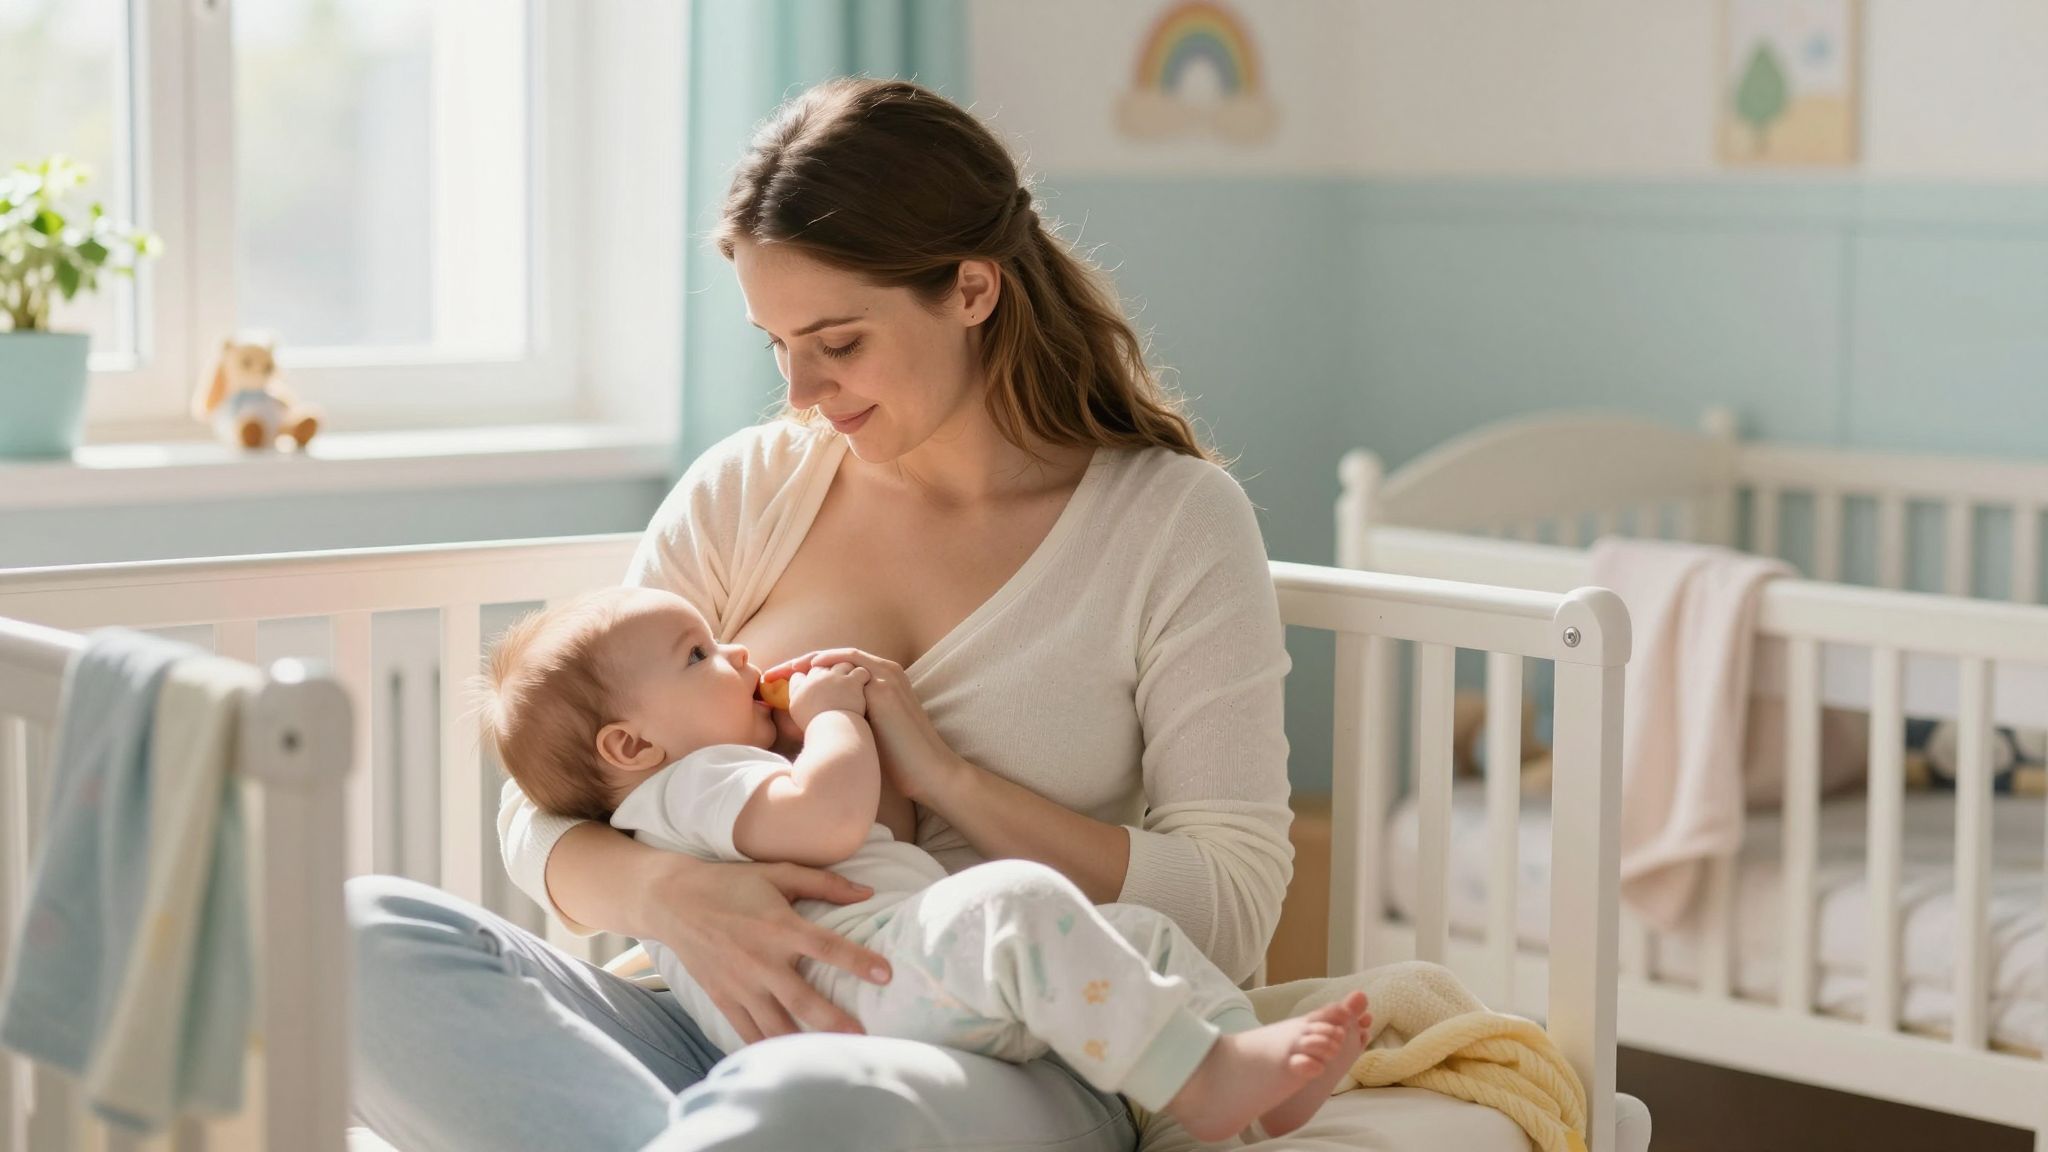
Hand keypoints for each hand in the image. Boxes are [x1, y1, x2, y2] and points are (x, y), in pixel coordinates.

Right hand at [644, 853, 891, 1043]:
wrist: (672, 901)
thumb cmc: (731, 884)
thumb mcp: (777, 873)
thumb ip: (824, 883)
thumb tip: (867, 892)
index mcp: (778, 927)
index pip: (826, 947)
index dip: (858, 961)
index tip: (886, 975)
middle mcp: (761, 961)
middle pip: (803, 999)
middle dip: (834, 1021)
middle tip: (863, 1039)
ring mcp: (740, 985)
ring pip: (776, 1024)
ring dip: (803, 1044)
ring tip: (831, 1060)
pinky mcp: (722, 999)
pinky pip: (748, 1032)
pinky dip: (767, 1049)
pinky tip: (788, 1063)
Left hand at [765, 649, 964, 802]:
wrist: (928, 771)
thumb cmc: (899, 759)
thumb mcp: (868, 731)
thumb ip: (849, 717)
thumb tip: (815, 722)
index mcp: (881, 683)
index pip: (838, 669)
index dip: (807, 672)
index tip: (780, 683)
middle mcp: (885, 674)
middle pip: (835, 658)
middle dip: (801, 663)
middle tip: (773, 673)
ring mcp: (886, 678)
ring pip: (841, 656)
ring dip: (810, 659)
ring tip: (783, 670)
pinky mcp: (885, 687)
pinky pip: (851, 664)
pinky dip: (829, 662)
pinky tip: (808, 670)